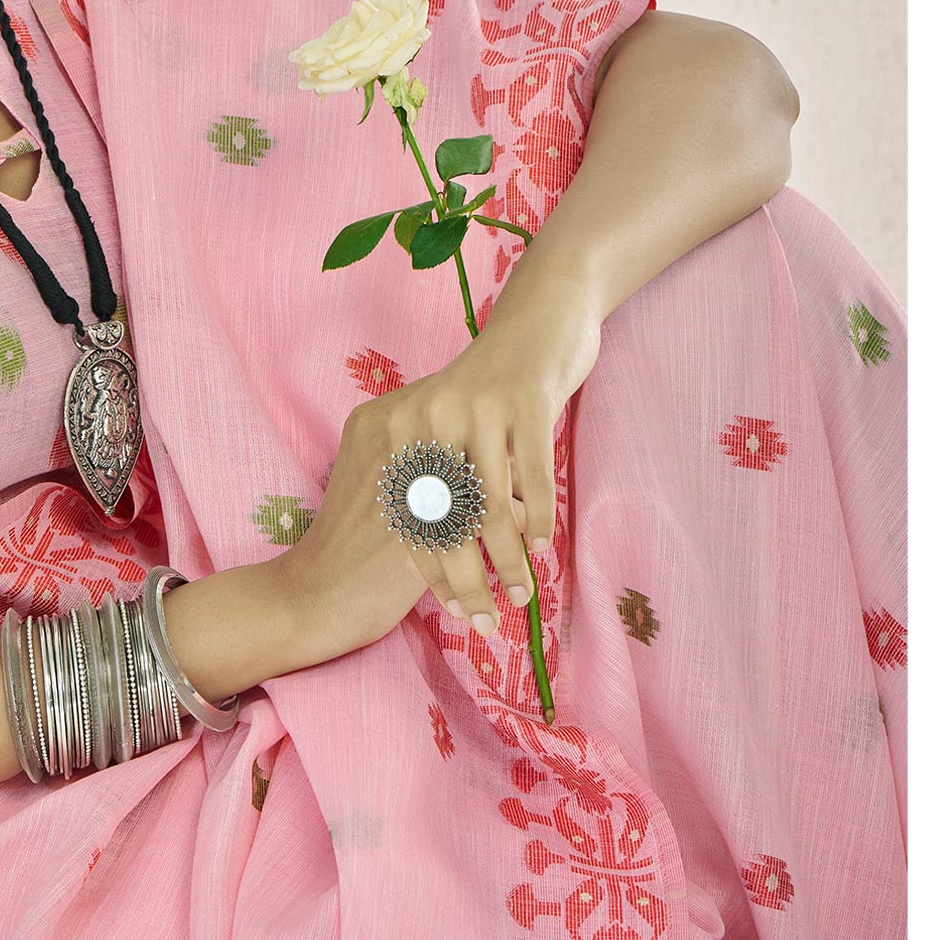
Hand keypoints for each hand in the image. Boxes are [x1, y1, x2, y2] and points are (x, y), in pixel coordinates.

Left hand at [281, 282, 603, 658]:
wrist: (539, 319)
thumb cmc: (492, 388)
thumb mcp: (450, 431)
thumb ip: (437, 483)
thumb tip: (440, 558)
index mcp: (398, 423)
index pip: (408, 512)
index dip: (429, 567)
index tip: (451, 611)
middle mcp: (428, 414)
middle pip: (442, 516)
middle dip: (465, 577)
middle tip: (485, 620)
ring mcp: (475, 407)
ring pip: (487, 504)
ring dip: (506, 558)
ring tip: (520, 593)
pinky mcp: (523, 401)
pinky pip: (531, 476)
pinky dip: (537, 518)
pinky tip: (543, 547)